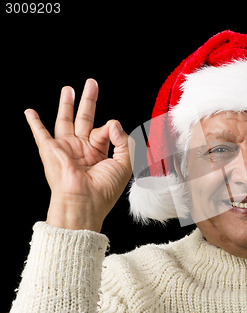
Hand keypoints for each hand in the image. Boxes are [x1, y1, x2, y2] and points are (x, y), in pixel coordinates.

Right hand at [25, 79, 132, 231]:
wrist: (84, 202)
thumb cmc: (104, 189)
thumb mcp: (123, 163)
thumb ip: (123, 141)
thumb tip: (113, 121)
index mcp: (99, 153)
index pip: (105, 131)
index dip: (110, 128)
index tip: (112, 128)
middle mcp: (82, 149)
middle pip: (85, 118)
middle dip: (89, 100)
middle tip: (92, 83)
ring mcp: (66, 148)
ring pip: (66, 120)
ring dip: (66, 104)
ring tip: (69, 89)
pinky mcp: (51, 150)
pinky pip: (40, 134)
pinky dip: (34, 123)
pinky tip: (30, 112)